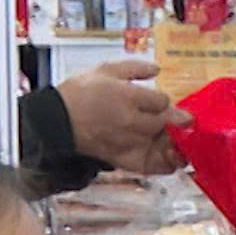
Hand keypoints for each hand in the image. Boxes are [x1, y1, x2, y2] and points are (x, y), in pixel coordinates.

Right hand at [57, 60, 185, 172]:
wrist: (58, 121)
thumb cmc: (79, 94)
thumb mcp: (105, 70)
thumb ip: (134, 68)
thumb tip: (157, 69)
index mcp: (128, 97)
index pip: (161, 101)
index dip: (163, 100)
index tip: (158, 101)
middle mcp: (132, 121)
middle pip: (165, 121)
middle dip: (172, 119)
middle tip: (178, 119)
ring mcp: (130, 142)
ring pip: (163, 143)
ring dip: (174, 141)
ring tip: (176, 138)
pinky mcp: (125, 160)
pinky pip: (153, 166)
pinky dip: (166, 164)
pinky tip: (171, 158)